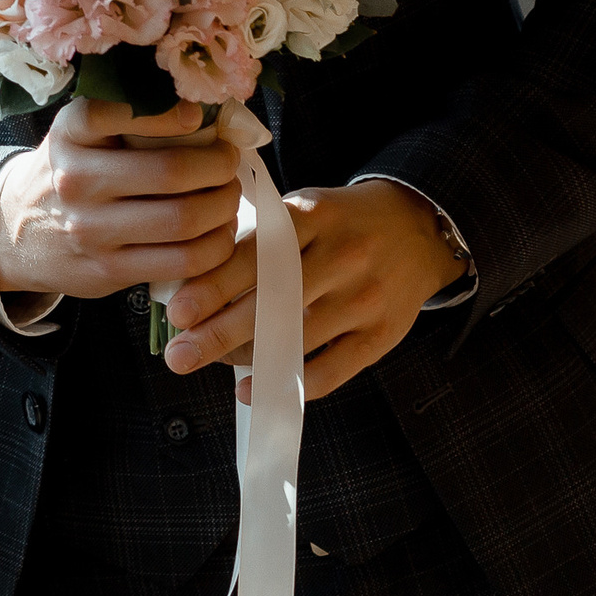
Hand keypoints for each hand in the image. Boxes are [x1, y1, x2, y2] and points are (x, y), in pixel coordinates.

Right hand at [0, 98, 242, 301]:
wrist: (16, 230)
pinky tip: (217, 233)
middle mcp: (75, 179)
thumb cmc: (69, 171)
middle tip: (228, 163)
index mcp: (71, 133)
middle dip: (218, 166)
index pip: (127, 111)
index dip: (175, 115)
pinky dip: (214, 246)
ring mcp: (90, 229)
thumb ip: (127, 118)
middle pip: (171, 172)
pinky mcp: (108, 270)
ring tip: (227, 197)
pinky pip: (180, 262)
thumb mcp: (80, 133)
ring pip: (182, 220)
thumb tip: (204, 114)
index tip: (199, 117)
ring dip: (223, 207)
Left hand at [160, 180, 461, 402]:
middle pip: (273, 300)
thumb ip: (260, 236)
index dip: (214, 285)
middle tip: (179, 354)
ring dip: (248, 358)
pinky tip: (254, 388)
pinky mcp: (381, 334)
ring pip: (298, 337)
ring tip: (208, 365)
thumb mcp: (304, 208)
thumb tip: (197, 279)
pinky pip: (332, 369)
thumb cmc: (342, 221)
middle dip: (219, 332)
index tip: (178, 311)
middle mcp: (342, 255)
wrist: (417, 227)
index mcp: (314, 216)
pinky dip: (290, 384)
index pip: (256, 253)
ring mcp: (365, 297)